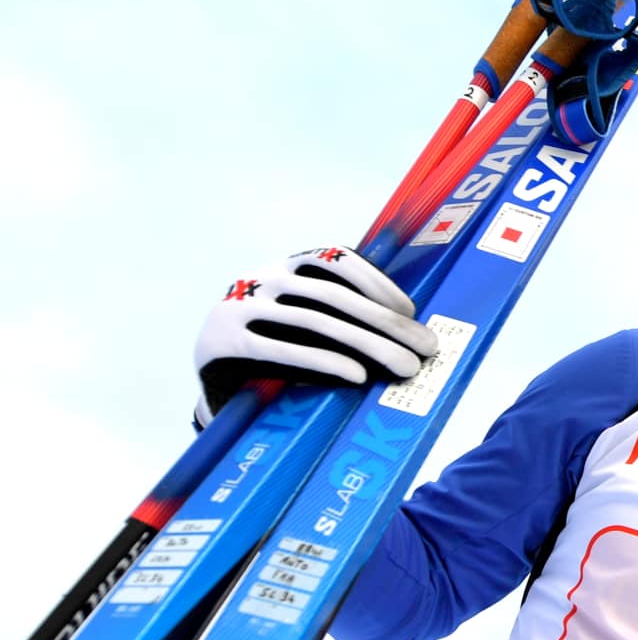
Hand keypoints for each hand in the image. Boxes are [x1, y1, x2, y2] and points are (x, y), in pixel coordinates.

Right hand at [193, 248, 439, 423]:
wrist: (210, 379)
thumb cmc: (272, 348)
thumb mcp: (300, 321)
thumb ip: (338, 314)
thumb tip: (407, 331)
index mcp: (283, 267)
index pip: (336, 260)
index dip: (377, 282)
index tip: (411, 311)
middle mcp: (260, 277)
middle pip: (334, 296)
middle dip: (387, 322)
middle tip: (426, 348)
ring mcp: (239, 307)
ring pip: (315, 321)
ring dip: (369, 344)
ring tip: (404, 367)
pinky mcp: (225, 343)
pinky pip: (281, 350)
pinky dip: (324, 362)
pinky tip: (356, 376)